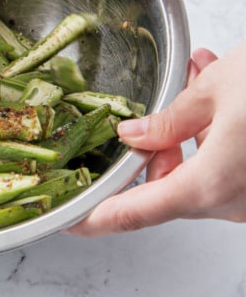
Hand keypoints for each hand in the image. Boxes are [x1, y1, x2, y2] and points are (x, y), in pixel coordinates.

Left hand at [68, 42, 245, 234]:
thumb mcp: (216, 90)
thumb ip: (168, 120)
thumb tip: (134, 135)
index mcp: (208, 186)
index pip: (132, 215)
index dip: (92, 218)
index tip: (67, 219)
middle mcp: (231, 201)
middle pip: (166, 188)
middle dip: (153, 147)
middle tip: (158, 107)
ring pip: (197, 171)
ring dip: (187, 130)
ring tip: (196, 77)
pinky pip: (225, 166)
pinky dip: (215, 134)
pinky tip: (215, 90)